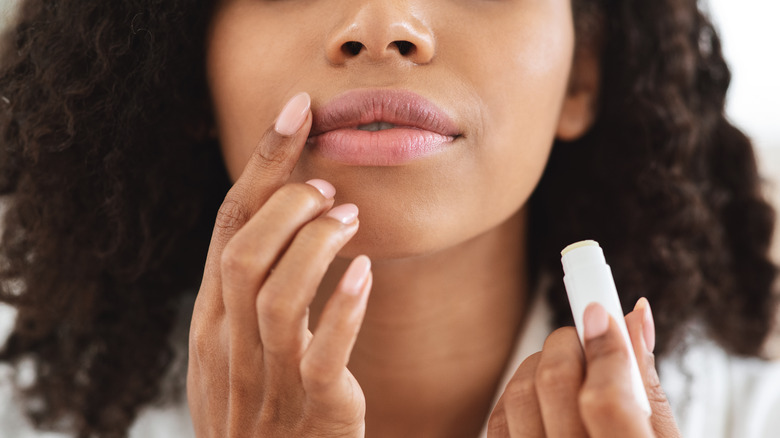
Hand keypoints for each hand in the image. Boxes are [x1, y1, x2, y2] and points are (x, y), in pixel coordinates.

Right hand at [187, 92, 370, 437]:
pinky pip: (321, 354)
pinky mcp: (314, 409)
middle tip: (327, 188)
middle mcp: (230, 343)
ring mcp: (268, 378)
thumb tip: (280, 222)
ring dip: (315, 246)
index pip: (229, 227)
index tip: (296, 111)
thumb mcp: (236, 347)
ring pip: (276, 297)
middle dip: (286, 204)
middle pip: (243, 252)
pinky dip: (343, 308)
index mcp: (212, 319)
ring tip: (349, 220)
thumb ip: (247, 292)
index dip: (262, 163)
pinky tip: (366, 274)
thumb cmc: (261, 408)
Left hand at [488, 298, 680, 436]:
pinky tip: (540, 396)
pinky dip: (516, 396)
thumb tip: (634, 316)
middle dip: (569, 343)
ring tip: (566, 367)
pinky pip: (497, 422)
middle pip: (554, 385)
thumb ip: (645, 385)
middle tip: (586, 333)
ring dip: (539, 365)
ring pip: (518, 395)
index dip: (605, 347)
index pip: (607, 399)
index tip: (603, 310)